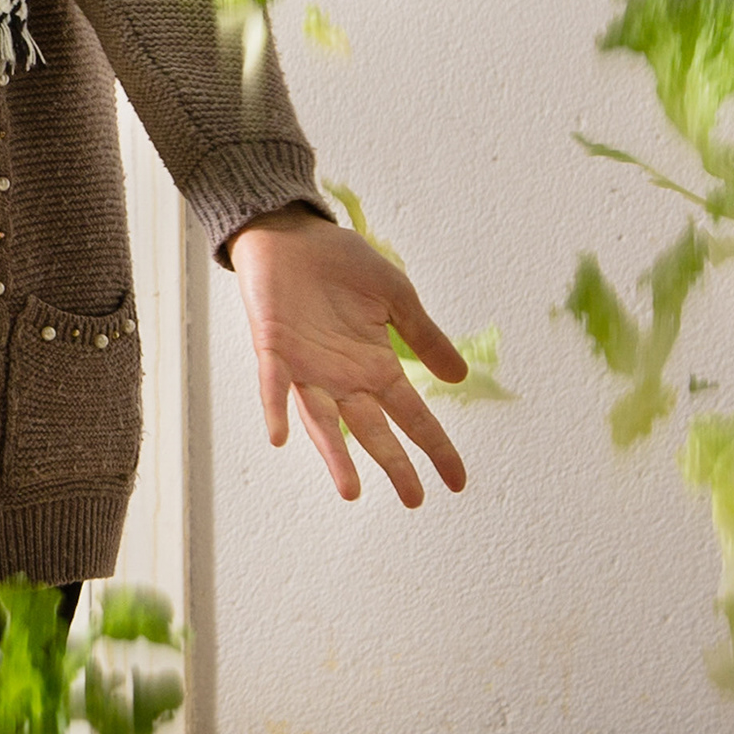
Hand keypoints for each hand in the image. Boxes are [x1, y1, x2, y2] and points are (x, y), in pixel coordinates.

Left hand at [228, 206, 470, 507]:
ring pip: (323, 422)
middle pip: (373, 430)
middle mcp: (343, 378)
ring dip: (335, 455)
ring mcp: (307, 368)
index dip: (435, 447)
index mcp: (375, 366)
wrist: (292, 234)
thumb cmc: (341, 264)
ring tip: (351, 490)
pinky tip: (280, 436)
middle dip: (394, 464)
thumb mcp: (396, 298)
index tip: (458, 481)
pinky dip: (276, 410)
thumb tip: (460, 377)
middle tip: (414, 499)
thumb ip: (424, 337)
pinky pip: (274, 386)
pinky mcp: (274, 349)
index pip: (413, 415)